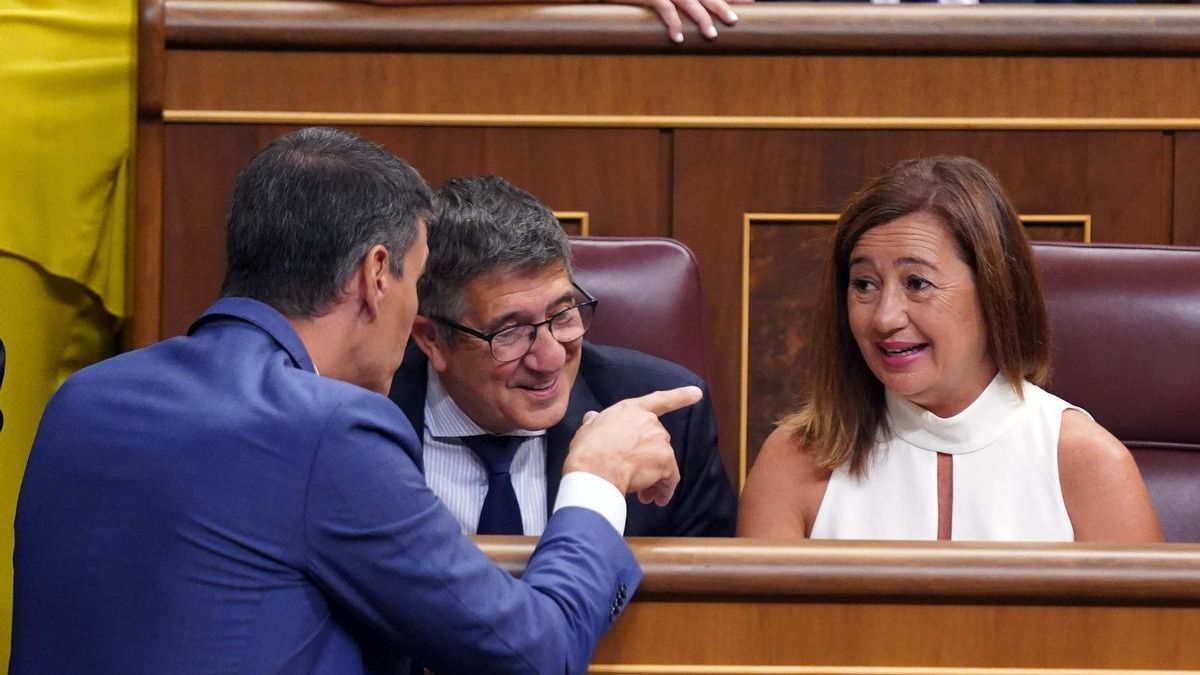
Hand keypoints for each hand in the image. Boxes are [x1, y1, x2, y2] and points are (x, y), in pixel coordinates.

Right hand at [565, 386, 702, 504]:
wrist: (595, 470)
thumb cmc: (588, 450)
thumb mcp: (588, 429)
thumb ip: (596, 422)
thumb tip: (593, 417)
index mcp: (631, 409)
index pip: (659, 400)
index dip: (680, 395)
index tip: (697, 393)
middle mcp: (650, 421)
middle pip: (657, 441)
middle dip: (649, 460)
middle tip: (636, 477)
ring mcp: (659, 440)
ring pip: (663, 462)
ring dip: (655, 478)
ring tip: (643, 495)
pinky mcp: (666, 460)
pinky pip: (670, 478)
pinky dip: (665, 489)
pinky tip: (656, 499)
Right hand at [614, 0, 752, 43]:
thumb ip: (673, 1)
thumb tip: (691, 14)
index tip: (750, 0)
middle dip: (722, 5)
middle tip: (735, 21)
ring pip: (688, 2)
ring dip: (701, 19)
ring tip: (712, 36)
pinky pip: (663, 9)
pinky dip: (672, 23)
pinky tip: (678, 38)